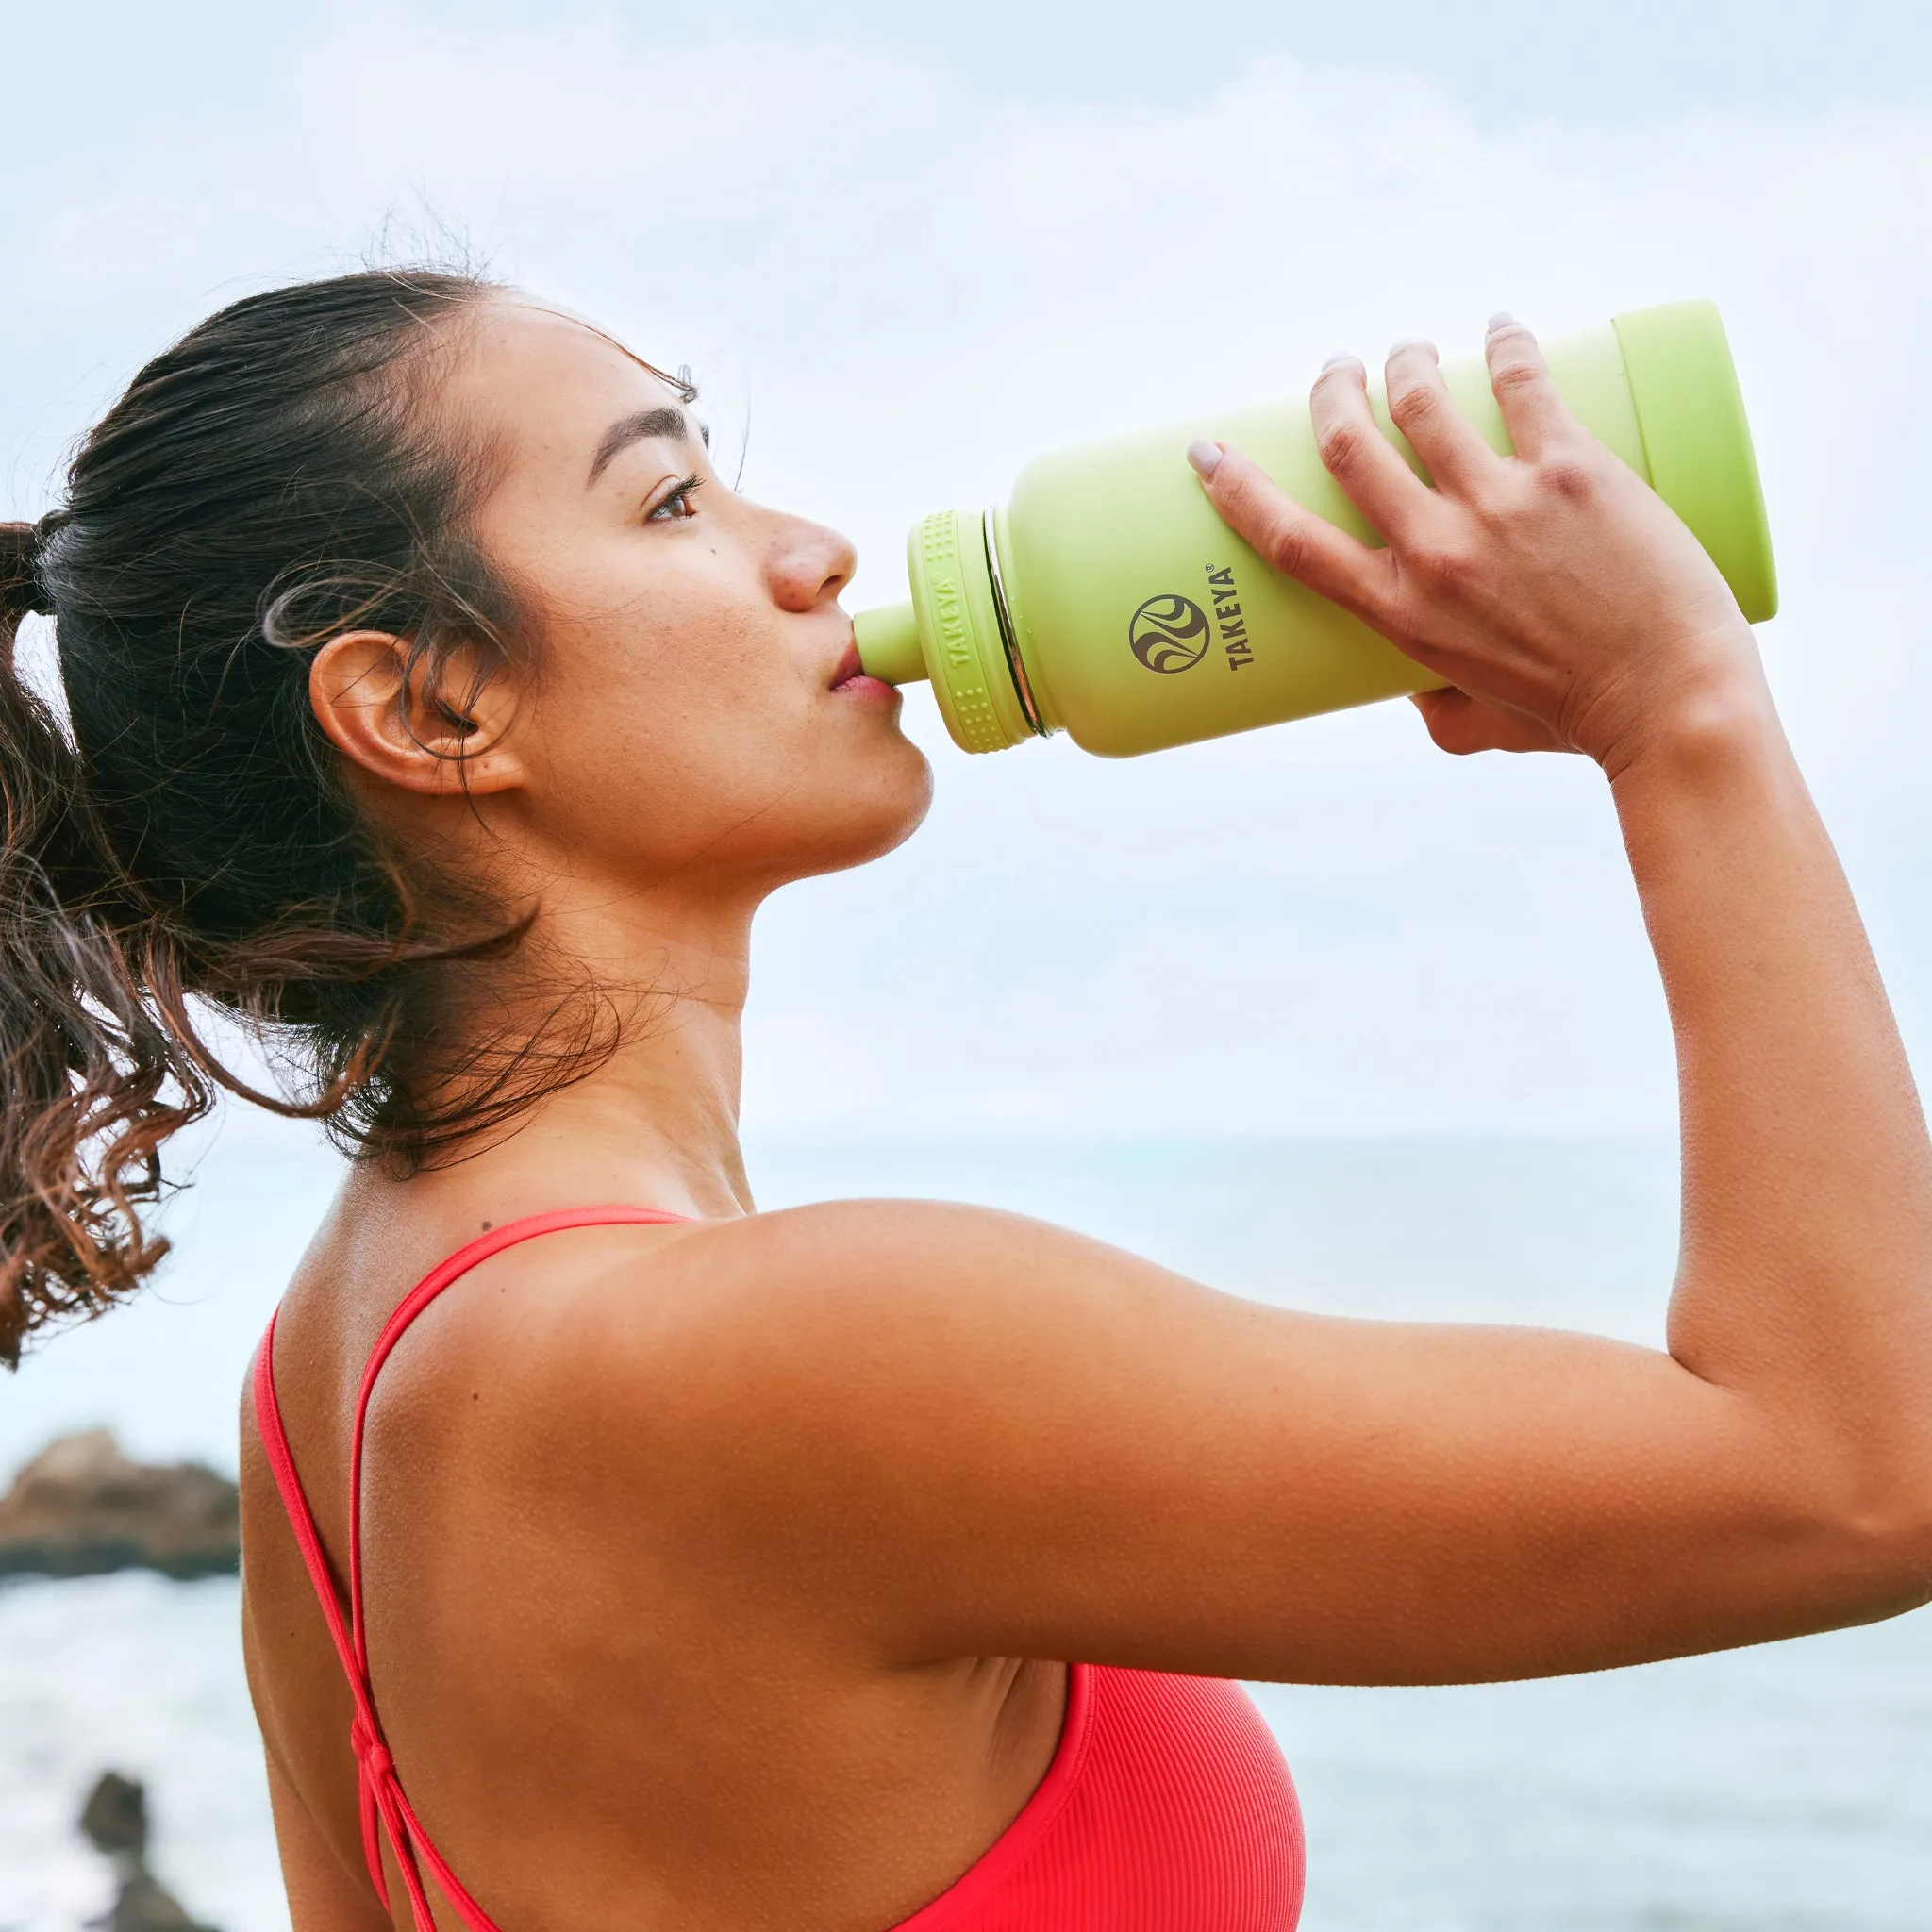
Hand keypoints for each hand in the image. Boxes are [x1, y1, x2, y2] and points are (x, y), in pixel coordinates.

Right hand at [1189, 318, 1764, 772]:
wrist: (1669, 701)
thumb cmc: (1573, 721)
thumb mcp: (1473, 726)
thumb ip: (1433, 708)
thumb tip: (1416, 689)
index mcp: (1401, 613)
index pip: (1291, 540)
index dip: (1238, 489)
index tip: (1210, 452)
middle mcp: (1437, 550)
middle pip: (1352, 444)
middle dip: (1332, 393)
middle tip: (1339, 374)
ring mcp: (1501, 503)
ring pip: (1424, 401)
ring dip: (1405, 362)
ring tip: (1411, 351)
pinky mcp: (1570, 470)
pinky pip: (1522, 382)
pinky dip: (1505, 344)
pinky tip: (1502, 329)